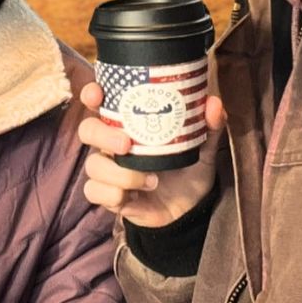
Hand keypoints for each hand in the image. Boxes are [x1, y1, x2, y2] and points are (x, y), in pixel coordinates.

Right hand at [80, 81, 223, 227]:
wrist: (190, 208)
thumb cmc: (189, 168)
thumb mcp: (203, 145)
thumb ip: (209, 125)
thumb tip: (214, 104)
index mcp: (129, 124)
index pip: (99, 102)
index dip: (91, 94)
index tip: (97, 94)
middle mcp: (113, 144)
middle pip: (87, 130)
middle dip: (102, 135)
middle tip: (127, 144)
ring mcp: (109, 170)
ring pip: (93, 165)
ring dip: (119, 174)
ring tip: (149, 180)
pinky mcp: (109, 195)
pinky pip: (94, 192)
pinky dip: (114, 194)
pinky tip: (136, 195)